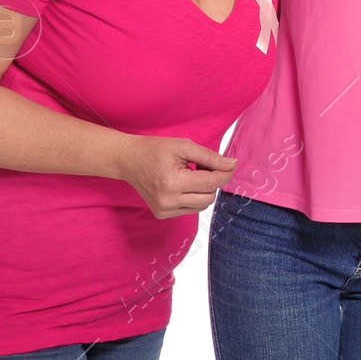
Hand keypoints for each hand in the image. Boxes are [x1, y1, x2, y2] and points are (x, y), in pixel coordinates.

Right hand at [114, 135, 236, 218]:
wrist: (128, 160)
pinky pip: (191, 208)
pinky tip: (183, 184)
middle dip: (213, 181)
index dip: (225, 173)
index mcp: (173, 183)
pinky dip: (194, 196)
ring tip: (191, 174)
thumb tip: (232, 164)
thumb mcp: (184, 146)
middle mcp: (168, 201)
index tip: (230, 164)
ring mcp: (164, 211)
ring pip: (202, 205)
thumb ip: (210, 157)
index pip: (211, 183)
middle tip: (202, 165)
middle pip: (209, 197)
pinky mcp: (162, 214)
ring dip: (204, 190)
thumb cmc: (155, 150)